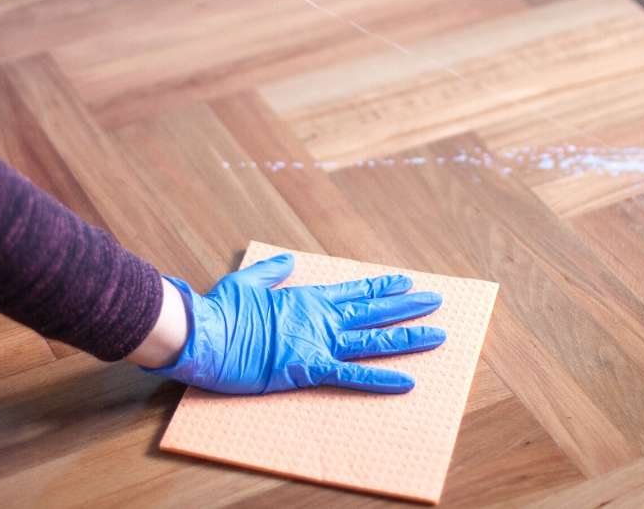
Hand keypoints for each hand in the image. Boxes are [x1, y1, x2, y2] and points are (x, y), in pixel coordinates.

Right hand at [145, 253, 445, 394]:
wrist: (206, 334)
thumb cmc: (221, 311)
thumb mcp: (247, 283)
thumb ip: (272, 273)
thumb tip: (289, 260)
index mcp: (306, 298)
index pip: (353, 291)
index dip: (382, 288)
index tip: (407, 282)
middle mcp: (319, 318)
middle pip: (372, 312)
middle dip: (407, 307)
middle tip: (436, 302)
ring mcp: (317, 342)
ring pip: (372, 340)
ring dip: (406, 338)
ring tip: (436, 335)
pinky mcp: (308, 368)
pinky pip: (352, 376)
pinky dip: (380, 380)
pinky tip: (407, 382)